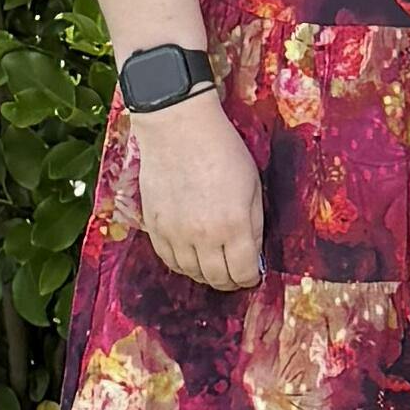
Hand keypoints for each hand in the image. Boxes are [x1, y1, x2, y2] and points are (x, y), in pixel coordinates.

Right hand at [126, 87, 265, 291]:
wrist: (179, 128)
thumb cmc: (222, 150)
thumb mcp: (252, 186)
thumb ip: (255, 224)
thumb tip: (254, 254)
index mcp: (233, 225)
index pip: (243, 272)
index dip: (251, 278)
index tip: (252, 274)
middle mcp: (203, 236)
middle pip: (216, 279)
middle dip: (229, 281)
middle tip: (234, 275)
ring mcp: (175, 233)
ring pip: (191, 273)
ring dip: (205, 274)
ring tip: (213, 265)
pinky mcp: (154, 226)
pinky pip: (168, 259)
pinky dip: (182, 263)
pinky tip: (191, 256)